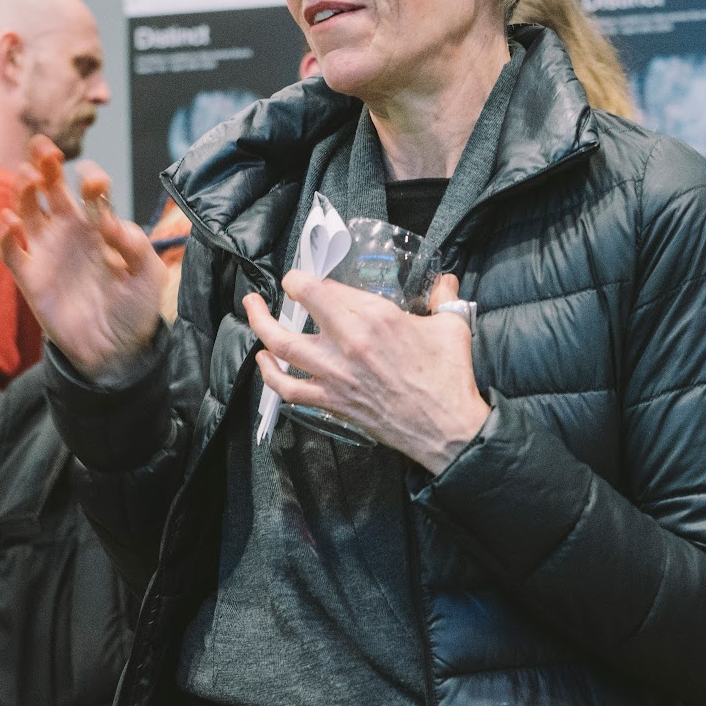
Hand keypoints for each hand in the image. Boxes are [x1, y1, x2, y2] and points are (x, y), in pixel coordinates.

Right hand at [0, 137, 166, 384]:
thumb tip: (110, 222)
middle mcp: (69, 231)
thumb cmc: (135, 309)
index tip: (94, 183)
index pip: (88, 189)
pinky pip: (9, 249)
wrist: (115, 352)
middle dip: (45, 163)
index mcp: (98, 225)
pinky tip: (10, 221)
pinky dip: (3, 233)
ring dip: (22, 189)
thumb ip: (137, 245)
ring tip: (28, 177)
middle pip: (49, 186)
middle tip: (45, 148)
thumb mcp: (149, 276)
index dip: (89, 178)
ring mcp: (47, 251)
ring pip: (25, 208)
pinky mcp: (29, 277)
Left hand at [245, 271, 489, 471]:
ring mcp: (335, 374)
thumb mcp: (451, 326)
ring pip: (282, 346)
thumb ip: (443, 297)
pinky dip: (270, 374)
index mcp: (375, 317)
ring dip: (261, 326)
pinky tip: (264, 361)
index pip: (326, 287)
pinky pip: (289, 388)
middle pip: (298, 308)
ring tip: (253, 311)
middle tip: (270, 288)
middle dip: (279, 292)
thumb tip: (445, 282)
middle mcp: (348, 342)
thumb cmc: (449, 378)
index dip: (311, 277)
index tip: (308, 277)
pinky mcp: (332, 401)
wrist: (446, 428)